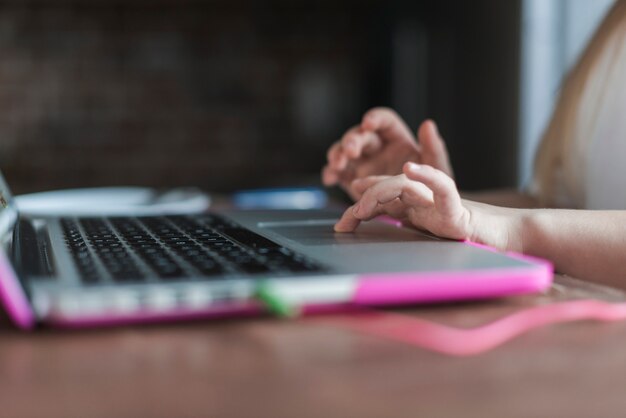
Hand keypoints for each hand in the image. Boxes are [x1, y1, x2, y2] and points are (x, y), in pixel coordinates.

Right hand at [321, 107, 453, 199]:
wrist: (420, 216)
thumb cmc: (431, 190)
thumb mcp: (437, 170)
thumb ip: (434, 148)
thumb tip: (428, 124)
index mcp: (397, 139)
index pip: (384, 122)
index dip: (374, 119)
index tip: (368, 124)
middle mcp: (377, 148)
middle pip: (360, 135)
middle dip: (352, 140)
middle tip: (350, 152)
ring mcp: (362, 163)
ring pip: (344, 150)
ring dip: (337, 153)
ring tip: (338, 164)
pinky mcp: (351, 180)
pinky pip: (337, 172)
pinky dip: (331, 173)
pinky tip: (330, 178)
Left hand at [334, 162, 520, 251]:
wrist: (509, 240)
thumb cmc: (471, 240)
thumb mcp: (430, 238)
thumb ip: (409, 230)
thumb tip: (382, 233)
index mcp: (418, 208)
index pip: (386, 198)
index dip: (363, 200)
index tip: (344, 216)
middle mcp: (426, 201)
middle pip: (389, 190)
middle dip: (364, 202)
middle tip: (346, 221)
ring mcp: (440, 203)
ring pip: (406, 186)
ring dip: (381, 191)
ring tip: (363, 203)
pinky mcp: (459, 210)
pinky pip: (444, 188)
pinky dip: (428, 176)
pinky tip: (410, 169)